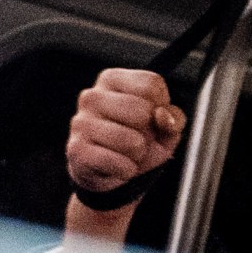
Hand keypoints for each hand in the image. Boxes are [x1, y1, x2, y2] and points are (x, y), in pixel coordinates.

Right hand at [66, 67, 185, 209]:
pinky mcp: (77, 150)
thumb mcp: (165, 128)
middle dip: (149, 134)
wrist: (110, 173)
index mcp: (112, 80)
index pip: (152, 85)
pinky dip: (127, 171)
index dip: (162, 108)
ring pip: (132, 141)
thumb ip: (174, 118)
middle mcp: (92, 96)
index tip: (151, 119)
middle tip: (138, 140)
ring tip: (126, 153)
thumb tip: (162, 115)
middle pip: (142, 112)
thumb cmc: (138, 142)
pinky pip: (120, 164)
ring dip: (138, 155)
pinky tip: (117, 166)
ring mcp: (81, 122)